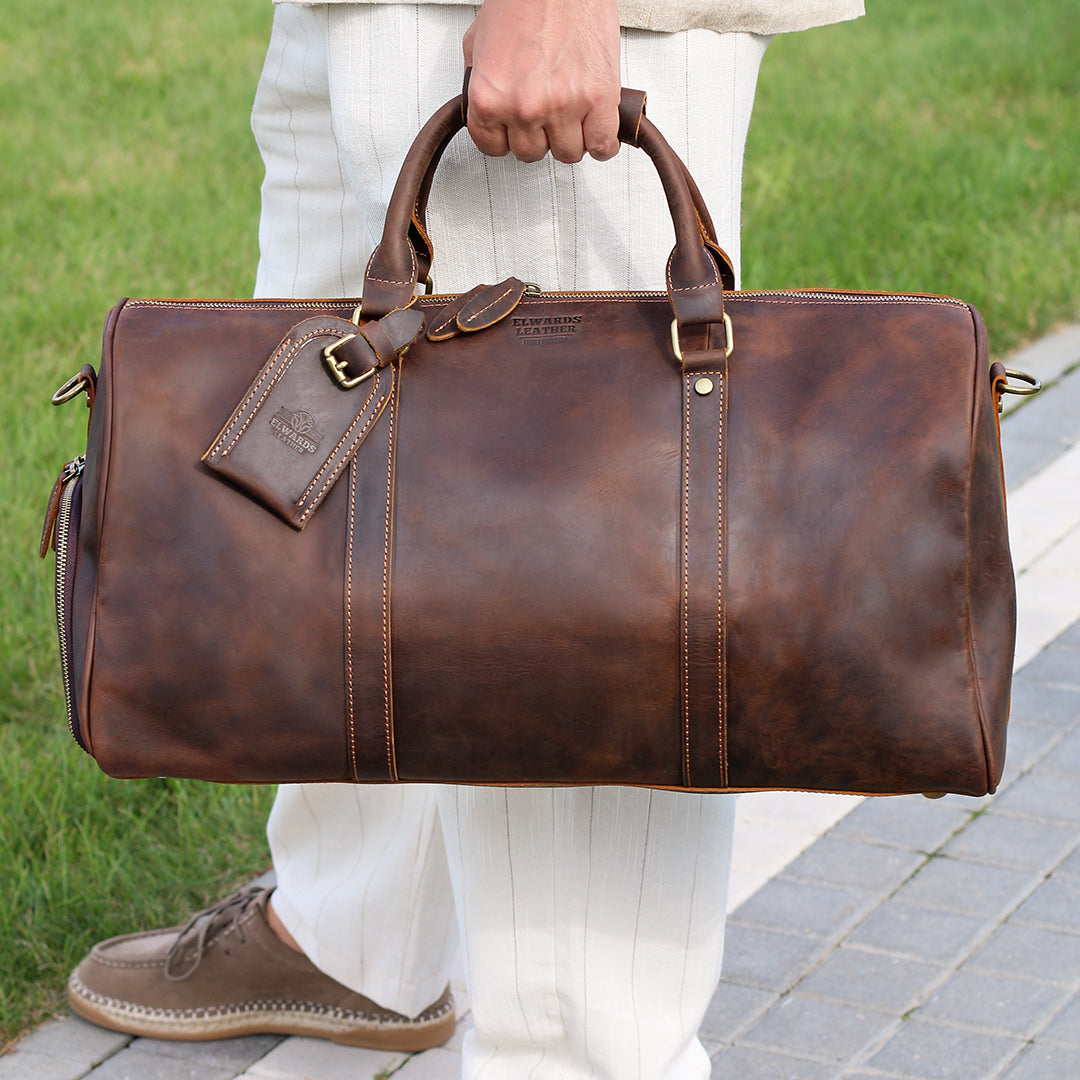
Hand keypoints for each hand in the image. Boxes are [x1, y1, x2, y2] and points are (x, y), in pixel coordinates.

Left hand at [462, 0, 620, 163]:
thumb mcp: (480, 41)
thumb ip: (482, 80)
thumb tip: (488, 106)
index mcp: (490, 97)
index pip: (494, 148)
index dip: (507, 137)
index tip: (516, 129)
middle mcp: (525, 106)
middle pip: (532, 153)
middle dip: (539, 134)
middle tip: (546, 112)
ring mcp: (563, 106)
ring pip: (567, 153)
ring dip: (571, 137)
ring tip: (572, 114)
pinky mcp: (598, 99)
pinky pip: (602, 145)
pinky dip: (602, 143)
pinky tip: (597, 128)